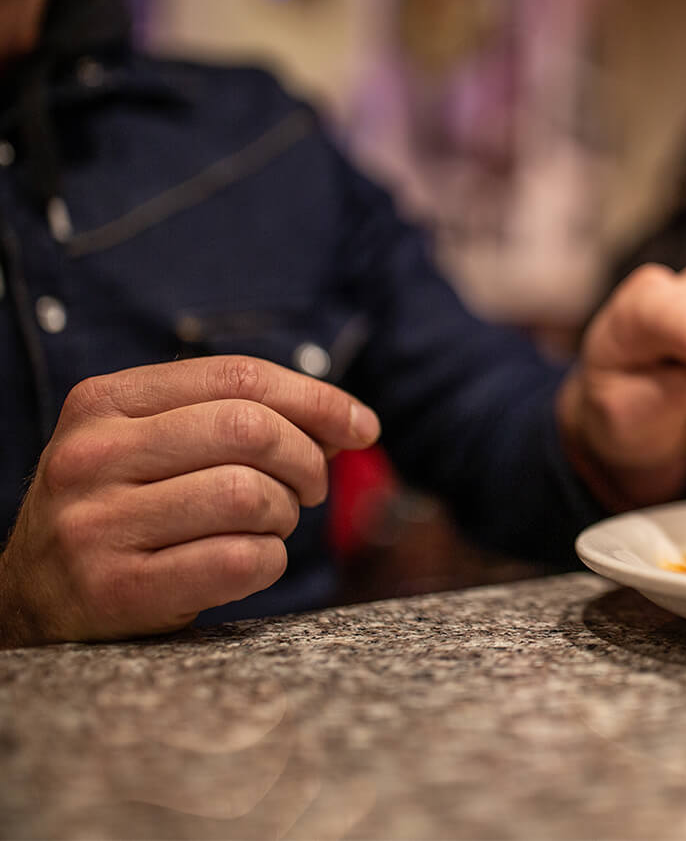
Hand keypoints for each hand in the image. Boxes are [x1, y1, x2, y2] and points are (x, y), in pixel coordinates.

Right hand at [0, 356, 380, 646]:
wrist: (31, 599)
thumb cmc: (123, 508)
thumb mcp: (152, 442)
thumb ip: (237, 416)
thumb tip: (353, 423)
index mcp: (105, 402)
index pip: (238, 377)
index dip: (318, 399)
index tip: (361, 427)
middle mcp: (91, 456)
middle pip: (250, 430)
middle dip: (305, 459)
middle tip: (309, 488)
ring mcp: (96, 525)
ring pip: (248, 494)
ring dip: (283, 515)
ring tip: (268, 525)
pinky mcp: (114, 590)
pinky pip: (236, 561)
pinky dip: (268, 561)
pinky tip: (250, 562)